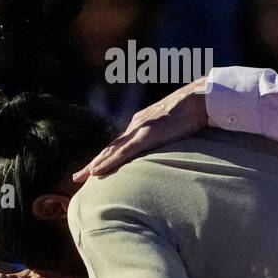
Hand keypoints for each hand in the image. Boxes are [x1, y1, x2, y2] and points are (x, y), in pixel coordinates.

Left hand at [74, 77, 209, 180]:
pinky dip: (109, 162)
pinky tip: (97, 171)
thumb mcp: (175, 128)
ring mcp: (140, 129)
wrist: (200, 99)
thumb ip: (166, 138)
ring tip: (81, 177)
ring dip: (95, 165)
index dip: (106, 158)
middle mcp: (136, 126)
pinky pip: (123, 152)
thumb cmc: (193, 113)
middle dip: (93, 164)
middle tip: (77, 178)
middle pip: (110, 149)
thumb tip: (165, 152)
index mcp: (142, 125)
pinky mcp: (147, 134)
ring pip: (112, 151)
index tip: (94, 170)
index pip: (119, 145)